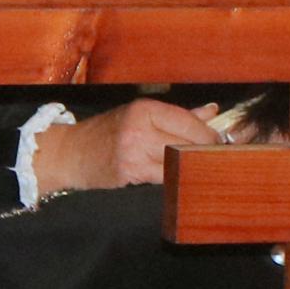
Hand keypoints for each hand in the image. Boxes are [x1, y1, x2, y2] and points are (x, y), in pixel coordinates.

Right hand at [32, 97, 223, 195]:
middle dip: (204, 152)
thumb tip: (212, 110)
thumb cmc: (106, 133)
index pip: (188, 122)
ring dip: (193, 168)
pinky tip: (180, 179)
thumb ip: (178, 115)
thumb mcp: (140, 116)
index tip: (219, 142)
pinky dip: (175, 179)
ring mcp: (134, 152)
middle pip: (186, 143)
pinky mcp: (130, 173)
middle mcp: (140, 128)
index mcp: (144, 109)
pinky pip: (164, 178)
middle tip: (216, 158)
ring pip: (178, 162)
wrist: (70, 153)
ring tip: (202, 170)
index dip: (208, 135)